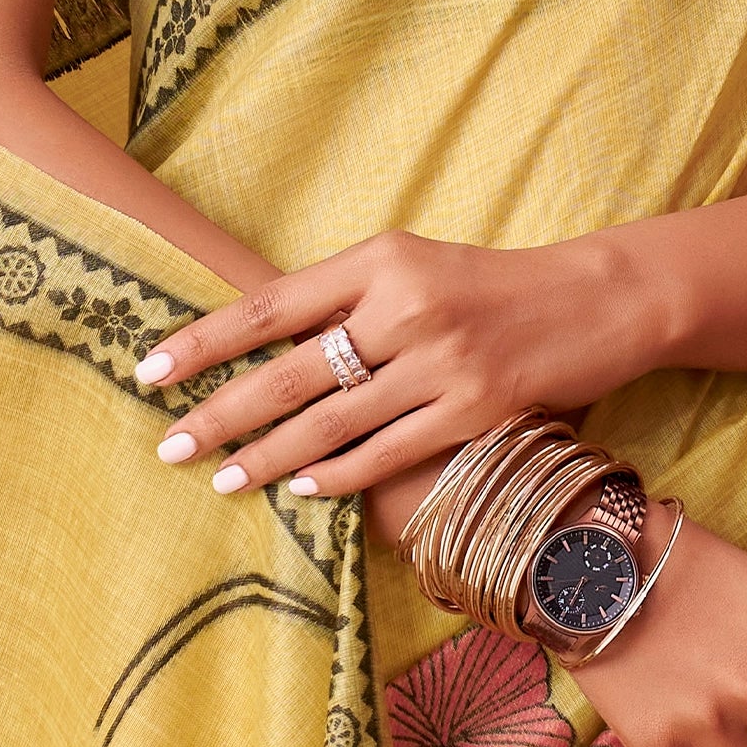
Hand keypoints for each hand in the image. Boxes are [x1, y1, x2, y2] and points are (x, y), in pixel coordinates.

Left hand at [135, 227, 647, 496]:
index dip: (206, 340)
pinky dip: (339, 474)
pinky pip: (387, 452)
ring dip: (268, 456)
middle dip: (220, 413)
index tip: (150, 369)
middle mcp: (404, 304)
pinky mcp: (475, 408)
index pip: (272, 304)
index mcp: (381, 258)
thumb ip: (349, 298)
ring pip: (330, 422)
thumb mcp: (417, 267)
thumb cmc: (491, 286)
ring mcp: (440, 360)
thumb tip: (263, 343)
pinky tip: (303, 488)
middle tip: (169, 444)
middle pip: (289, 371)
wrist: (596, 300)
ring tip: (222, 480)